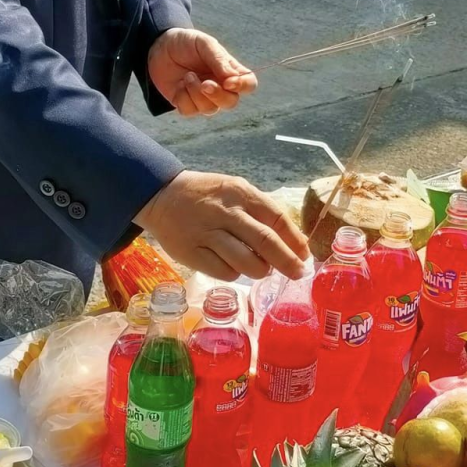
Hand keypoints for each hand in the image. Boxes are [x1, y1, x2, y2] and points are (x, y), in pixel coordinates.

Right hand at [136, 170, 308, 281]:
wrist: (162, 196)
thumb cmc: (209, 196)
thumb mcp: (237, 192)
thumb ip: (263, 213)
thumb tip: (295, 243)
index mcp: (241, 193)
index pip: (277, 218)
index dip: (295, 240)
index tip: (305, 256)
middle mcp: (226, 212)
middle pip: (266, 242)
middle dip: (288, 262)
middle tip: (298, 274)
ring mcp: (207, 233)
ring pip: (246, 262)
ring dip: (261, 271)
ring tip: (262, 269)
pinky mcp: (192, 253)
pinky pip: (225, 272)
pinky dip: (236, 274)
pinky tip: (233, 266)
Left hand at [148, 28, 256, 117]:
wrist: (159, 46)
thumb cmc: (186, 43)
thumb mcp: (203, 44)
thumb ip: (218, 59)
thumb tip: (232, 78)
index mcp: (230, 70)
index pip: (248, 84)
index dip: (243, 86)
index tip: (229, 82)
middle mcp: (220, 86)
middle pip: (231, 102)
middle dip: (218, 96)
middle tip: (204, 84)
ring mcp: (203, 97)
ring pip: (209, 109)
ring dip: (196, 93)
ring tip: (187, 76)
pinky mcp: (186, 103)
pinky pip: (190, 111)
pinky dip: (183, 99)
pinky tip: (179, 86)